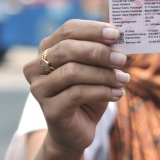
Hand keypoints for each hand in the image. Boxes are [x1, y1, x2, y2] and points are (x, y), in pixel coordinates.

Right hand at [23, 20, 127, 153]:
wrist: (77, 130)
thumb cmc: (88, 93)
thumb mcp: (97, 69)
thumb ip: (103, 52)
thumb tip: (120, 37)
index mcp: (47, 48)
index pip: (68, 29)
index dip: (93, 29)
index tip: (116, 34)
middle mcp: (36, 66)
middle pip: (67, 49)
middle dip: (99, 52)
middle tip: (122, 59)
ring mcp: (39, 88)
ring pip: (73, 72)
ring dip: (103, 74)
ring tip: (123, 79)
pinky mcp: (49, 109)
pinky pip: (77, 94)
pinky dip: (102, 92)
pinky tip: (118, 94)